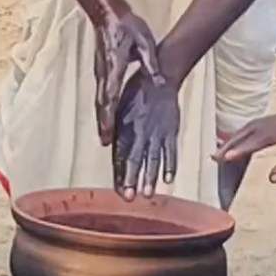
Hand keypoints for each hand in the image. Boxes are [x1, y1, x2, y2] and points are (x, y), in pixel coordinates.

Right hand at [94, 0, 161, 144]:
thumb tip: (160, 82)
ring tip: (105, 138)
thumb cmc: (126, 25)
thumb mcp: (144, 40)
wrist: (106, 12)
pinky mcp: (101, 72)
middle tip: (104, 143)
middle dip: (103, 124)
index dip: (110, 116)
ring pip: (100, 101)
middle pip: (102, 104)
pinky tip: (107, 119)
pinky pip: (101, 94)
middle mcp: (104, 73)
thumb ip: (151, 63)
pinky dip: (103, 109)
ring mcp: (101, 73)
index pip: (111, 95)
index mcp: (115, 66)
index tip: (109, 130)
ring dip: (102, 119)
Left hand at [113, 75, 179, 199]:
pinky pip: (170, 150)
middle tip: (129, 197)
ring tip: (147, 194)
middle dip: (131, 179)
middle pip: (135, 159)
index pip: (120, 155)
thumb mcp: (118, 108)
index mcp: (124, 128)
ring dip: (150, 177)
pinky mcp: (170, 131)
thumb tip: (104, 144)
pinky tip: (168, 180)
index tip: (118, 190)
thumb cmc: (135, 94)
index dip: (119, 173)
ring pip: (152, 158)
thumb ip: (113, 127)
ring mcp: (156, 133)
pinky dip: (170, 165)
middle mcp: (140, 132)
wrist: (158, 79)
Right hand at [214, 106, 275, 182]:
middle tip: (215, 158)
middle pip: (256, 127)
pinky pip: (265, 124)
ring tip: (221, 153)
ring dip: (238, 138)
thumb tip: (271, 177)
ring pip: (257, 124)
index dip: (245, 147)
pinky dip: (249, 134)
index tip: (227, 157)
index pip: (265, 136)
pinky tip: (238, 143)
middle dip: (234, 143)